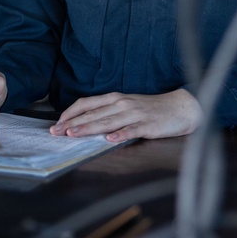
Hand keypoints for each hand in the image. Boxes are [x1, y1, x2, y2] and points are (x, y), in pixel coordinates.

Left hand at [50, 89, 201, 141]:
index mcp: (115, 98)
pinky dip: (120, 134)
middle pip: (93, 113)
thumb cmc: (151, 109)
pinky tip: (109, 140)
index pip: (87, 104)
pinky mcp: (148, 125)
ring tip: (74, 134)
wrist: (180, 107)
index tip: (58, 123)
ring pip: (107, 121)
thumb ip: (108, 112)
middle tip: (56, 132)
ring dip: (89, 128)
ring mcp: (134, 114)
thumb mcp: (127, 106)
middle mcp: (122, 104)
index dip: (71, 113)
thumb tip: (85, 122)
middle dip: (73, 123)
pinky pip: (132, 130)